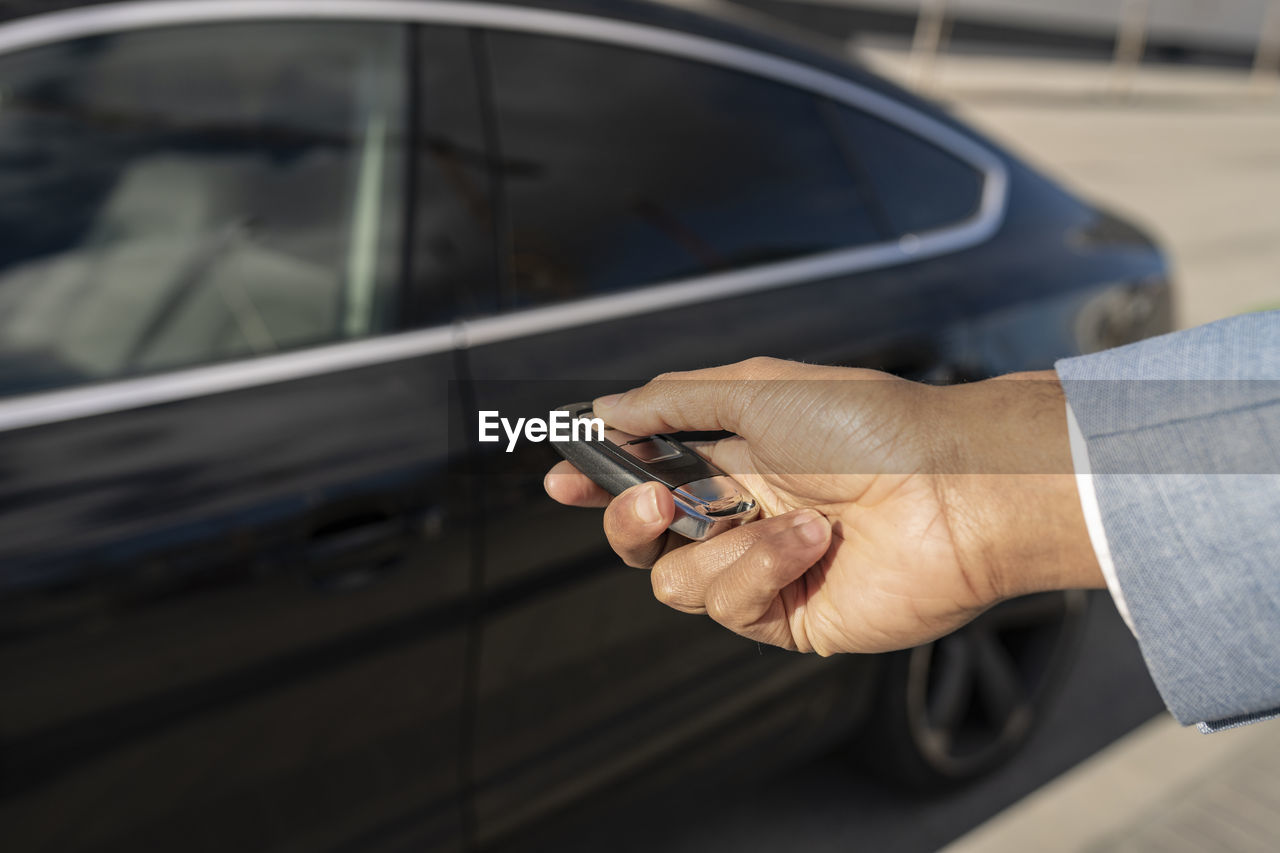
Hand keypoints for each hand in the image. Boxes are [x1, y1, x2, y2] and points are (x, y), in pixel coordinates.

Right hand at [544, 358, 1101, 654]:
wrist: (953, 490)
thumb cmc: (868, 426)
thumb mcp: (756, 391)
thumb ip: (671, 402)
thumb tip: (604, 408)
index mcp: (736, 453)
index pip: (647, 470)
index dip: (600, 477)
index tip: (561, 476)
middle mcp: (744, 512)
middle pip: (644, 535)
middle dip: (629, 517)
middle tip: (653, 499)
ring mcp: (765, 567)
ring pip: (674, 579)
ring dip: (721, 543)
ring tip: (786, 516)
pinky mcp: (788, 617)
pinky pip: (727, 604)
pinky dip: (761, 569)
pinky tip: (811, 542)